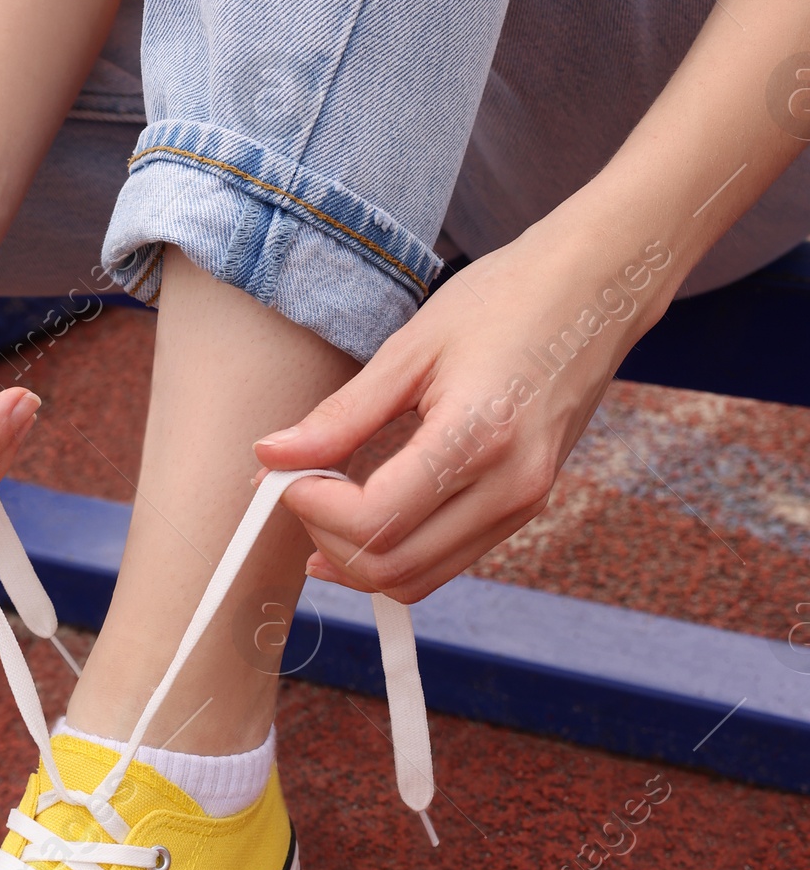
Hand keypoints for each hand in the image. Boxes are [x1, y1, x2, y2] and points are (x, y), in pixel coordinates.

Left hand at [253, 214, 676, 602]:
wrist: (597, 289)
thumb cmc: (507, 300)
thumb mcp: (411, 349)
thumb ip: (340, 415)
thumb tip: (272, 456)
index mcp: (479, 438)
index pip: (375, 520)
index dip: (314, 509)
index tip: (286, 474)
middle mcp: (509, 488)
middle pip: (392, 566)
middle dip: (328, 542)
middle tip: (299, 491)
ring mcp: (522, 505)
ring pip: (417, 580)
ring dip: (357, 558)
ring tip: (325, 507)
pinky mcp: (523, 509)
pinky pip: (444, 562)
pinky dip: (395, 552)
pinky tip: (366, 514)